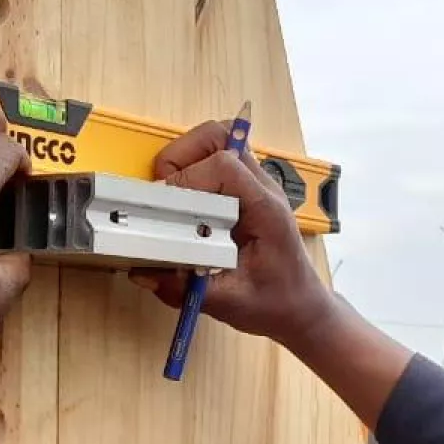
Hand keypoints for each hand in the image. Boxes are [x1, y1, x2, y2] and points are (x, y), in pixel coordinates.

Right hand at [127, 119, 336, 347]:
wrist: (301, 307)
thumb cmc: (275, 303)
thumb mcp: (230, 304)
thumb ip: (186, 289)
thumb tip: (143, 273)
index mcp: (265, 210)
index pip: (225, 165)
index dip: (187, 178)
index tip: (165, 207)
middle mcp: (263, 188)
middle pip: (221, 136)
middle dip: (182, 155)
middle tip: (164, 192)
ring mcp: (256, 186)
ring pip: (220, 140)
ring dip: (187, 157)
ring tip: (170, 193)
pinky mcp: (246, 192)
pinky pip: (219, 160)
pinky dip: (194, 168)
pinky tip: (183, 202)